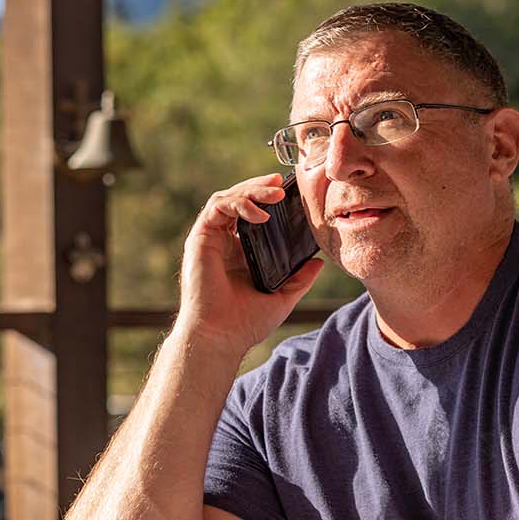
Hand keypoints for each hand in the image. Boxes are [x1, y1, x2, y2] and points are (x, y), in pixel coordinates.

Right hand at [176, 173, 324, 357]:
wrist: (220, 337)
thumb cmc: (244, 323)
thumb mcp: (282, 298)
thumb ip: (299, 279)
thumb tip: (318, 263)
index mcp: (240, 253)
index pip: (253, 215)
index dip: (268, 201)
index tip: (290, 195)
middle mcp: (224, 243)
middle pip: (240, 201)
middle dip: (260, 188)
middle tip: (281, 183)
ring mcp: (211, 239)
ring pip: (228, 198)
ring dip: (252, 190)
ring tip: (275, 193)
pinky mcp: (200, 239)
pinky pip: (217, 207)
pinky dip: (239, 203)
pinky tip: (259, 214)